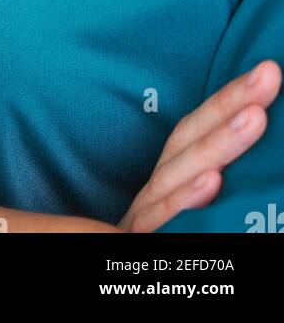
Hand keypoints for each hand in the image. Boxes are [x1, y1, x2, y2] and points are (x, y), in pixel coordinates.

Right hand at [119, 59, 281, 231]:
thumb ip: (221, 185)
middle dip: (228, 105)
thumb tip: (246, 139)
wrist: (105, 308)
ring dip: (218, 143)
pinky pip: (160, 220)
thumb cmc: (169, 243)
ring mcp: (143, 218)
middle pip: (187, 140)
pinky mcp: (137, 242)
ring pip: (176, 173)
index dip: (229, 100)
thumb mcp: (199, 218)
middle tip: (269, 74)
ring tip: (256, 116)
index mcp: (169, 181)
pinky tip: (212, 180)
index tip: (268, 72)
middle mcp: (154, 192)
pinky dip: (184, 199)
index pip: (196, 132)